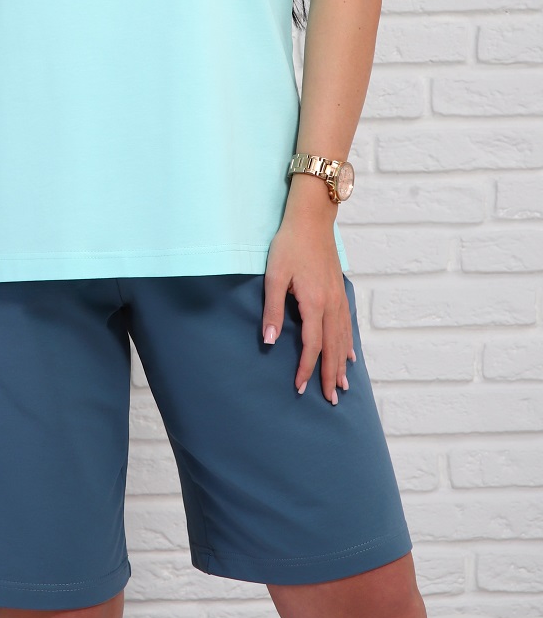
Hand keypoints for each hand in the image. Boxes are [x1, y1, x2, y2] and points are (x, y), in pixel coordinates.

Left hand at [261, 185, 354, 405]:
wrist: (312, 218)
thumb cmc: (290, 244)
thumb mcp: (274, 275)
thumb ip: (272, 310)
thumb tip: (268, 342)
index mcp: (314, 303)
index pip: (311, 345)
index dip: (306, 368)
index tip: (300, 387)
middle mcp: (331, 304)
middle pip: (332, 347)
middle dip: (329, 374)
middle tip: (331, 399)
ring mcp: (338, 298)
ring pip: (342, 338)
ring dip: (341, 363)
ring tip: (341, 385)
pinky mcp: (339, 291)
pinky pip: (347, 325)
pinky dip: (348, 343)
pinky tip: (349, 355)